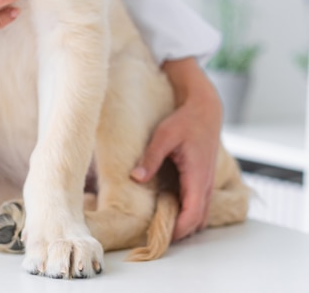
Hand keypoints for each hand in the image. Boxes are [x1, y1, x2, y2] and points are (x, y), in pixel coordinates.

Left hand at [130, 57, 221, 240]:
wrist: (205, 109)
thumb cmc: (185, 121)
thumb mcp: (164, 136)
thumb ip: (151, 158)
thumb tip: (136, 178)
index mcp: (198, 176)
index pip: (192, 215)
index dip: (177, 230)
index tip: (157, 235)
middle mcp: (206, 184)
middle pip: (197, 221)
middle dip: (179, 231)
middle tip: (153, 233)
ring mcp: (208, 183)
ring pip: (200, 215)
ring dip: (184, 223)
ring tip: (159, 222)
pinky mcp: (204, 179)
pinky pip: (199, 204)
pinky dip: (187, 212)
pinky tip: (168, 207)